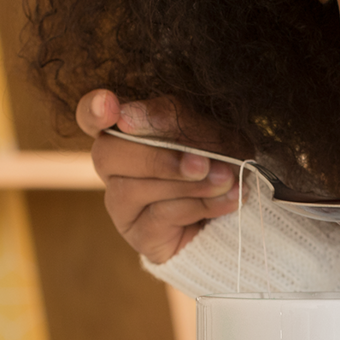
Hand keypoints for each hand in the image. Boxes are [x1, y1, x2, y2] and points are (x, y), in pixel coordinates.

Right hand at [78, 90, 239, 263]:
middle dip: (156, 159)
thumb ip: (173, 119)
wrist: (248, 209)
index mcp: (127, 132)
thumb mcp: (208, 131)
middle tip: (201, 164)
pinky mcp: (140, 235)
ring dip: (187, 184)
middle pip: (107, 154)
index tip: (110, 105)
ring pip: (133, 189)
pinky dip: (199, 205)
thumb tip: (128, 117)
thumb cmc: (222, 160)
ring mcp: (122, 204)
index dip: (92, 109)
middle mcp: (116, 168)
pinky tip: (228, 199)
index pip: (90, 116)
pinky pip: (160, 216)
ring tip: (226, 180)